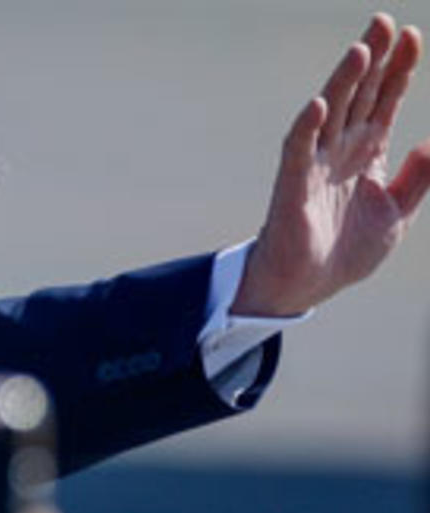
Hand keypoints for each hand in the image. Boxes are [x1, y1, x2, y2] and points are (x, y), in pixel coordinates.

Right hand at [233, 14, 429, 316]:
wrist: (309, 286)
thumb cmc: (346, 250)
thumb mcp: (397, 214)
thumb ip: (417, 178)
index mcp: (367, 153)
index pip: (385, 101)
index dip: (398, 70)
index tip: (412, 37)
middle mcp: (341, 150)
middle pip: (359, 96)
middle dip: (373, 60)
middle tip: (384, 22)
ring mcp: (316, 165)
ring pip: (331, 113)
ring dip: (344, 81)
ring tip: (361, 50)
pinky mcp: (294, 186)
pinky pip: (299, 150)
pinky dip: (307, 127)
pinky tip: (320, 104)